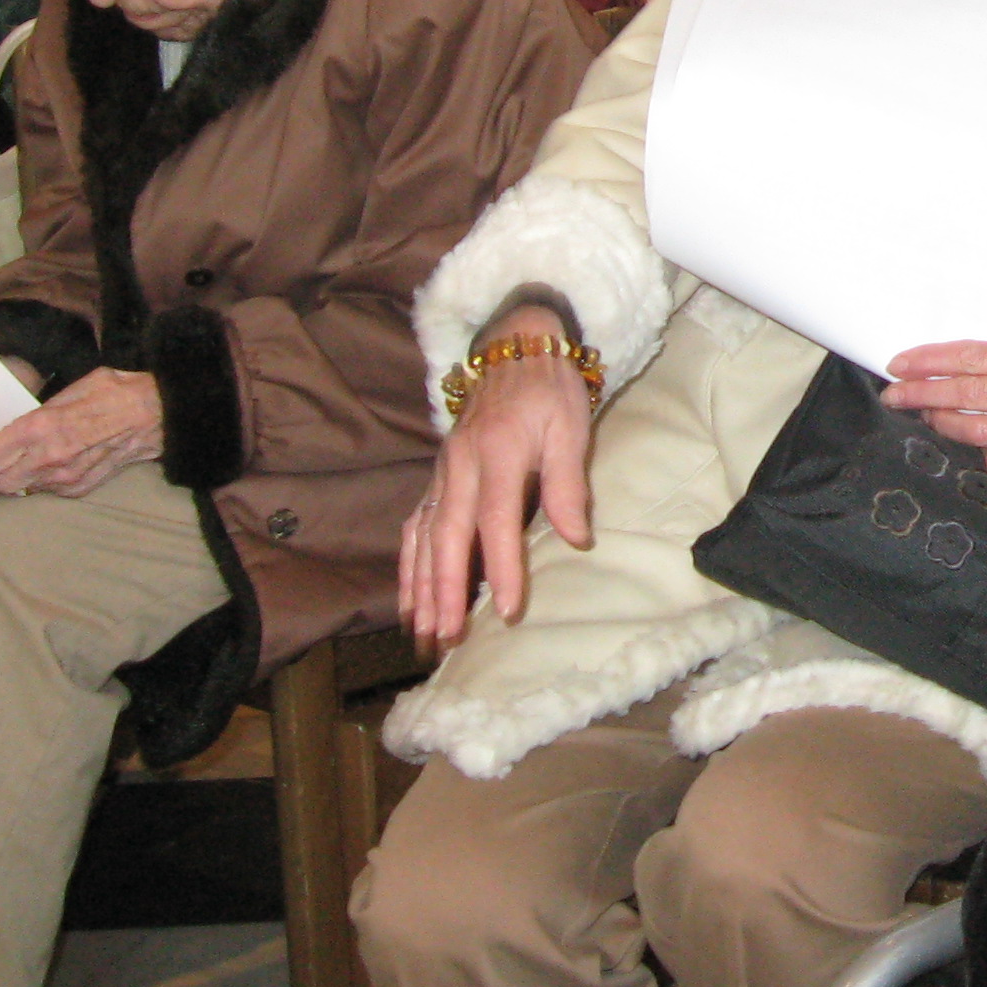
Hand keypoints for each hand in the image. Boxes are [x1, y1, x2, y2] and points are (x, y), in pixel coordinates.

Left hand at [0, 367, 163, 497]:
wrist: (159, 416)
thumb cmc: (117, 392)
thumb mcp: (75, 387)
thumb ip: (42, 410)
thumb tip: (18, 424)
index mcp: (42, 427)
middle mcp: (50, 458)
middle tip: (2, 455)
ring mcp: (66, 478)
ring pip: (20, 490)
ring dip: (19, 476)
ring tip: (31, 457)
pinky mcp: (80, 488)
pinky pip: (46, 492)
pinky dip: (44, 481)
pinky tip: (56, 462)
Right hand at [401, 306, 594, 651]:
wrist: (515, 347)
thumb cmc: (549, 390)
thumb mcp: (571, 425)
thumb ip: (567, 482)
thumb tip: (577, 537)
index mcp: (498, 452)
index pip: (496, 520)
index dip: (502, 567)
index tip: (507, 610)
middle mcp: (460, 466)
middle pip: (447, 537)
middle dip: (444, 592)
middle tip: (446, 639)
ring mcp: (442, 472)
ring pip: (423, 538)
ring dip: (420, 589)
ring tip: (423, 634)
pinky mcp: (437, 478)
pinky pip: (415, 527)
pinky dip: (409, 566)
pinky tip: (410, 599)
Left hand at [883, 340, 986, 485]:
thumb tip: (952, 366)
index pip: (974, 357)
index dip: (932, 362)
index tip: (901, 365)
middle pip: (967, 392)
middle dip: (922, 393)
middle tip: (894, 394)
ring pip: (976, 428)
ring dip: (942, 421)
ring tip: (923, 414)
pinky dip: (983, 451)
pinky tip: (974, 443)